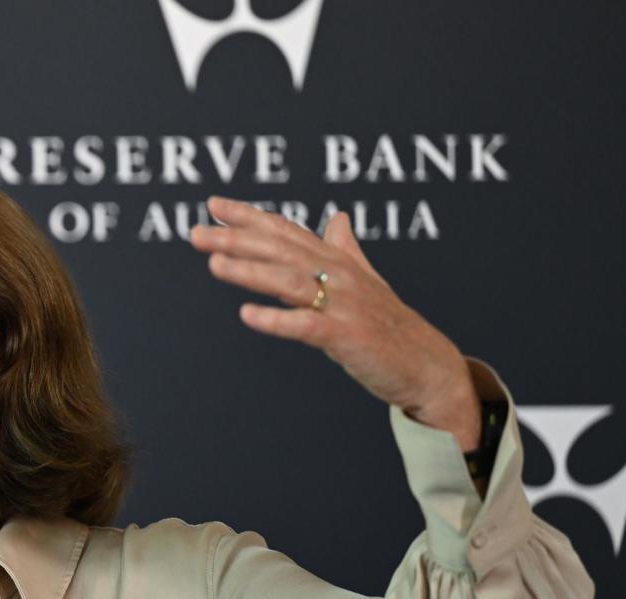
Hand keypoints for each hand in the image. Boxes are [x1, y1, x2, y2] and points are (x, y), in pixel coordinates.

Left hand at [190, 196, 479, 449]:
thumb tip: (337, 218)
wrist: (428, 366)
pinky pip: (305, 326)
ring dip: (250, 271)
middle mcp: (339, 276)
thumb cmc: (391, 326)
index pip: (287, 231)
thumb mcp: (367, 282)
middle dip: (236, 239)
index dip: (250, 216)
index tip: (214, 205)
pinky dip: (276, 319)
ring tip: (213, 264)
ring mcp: (343, 305)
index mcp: (339, 261)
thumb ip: (347, 249)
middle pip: (280, 250)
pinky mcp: (346, 337)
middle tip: (197, 233)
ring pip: (289, 281)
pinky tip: (247, 316)